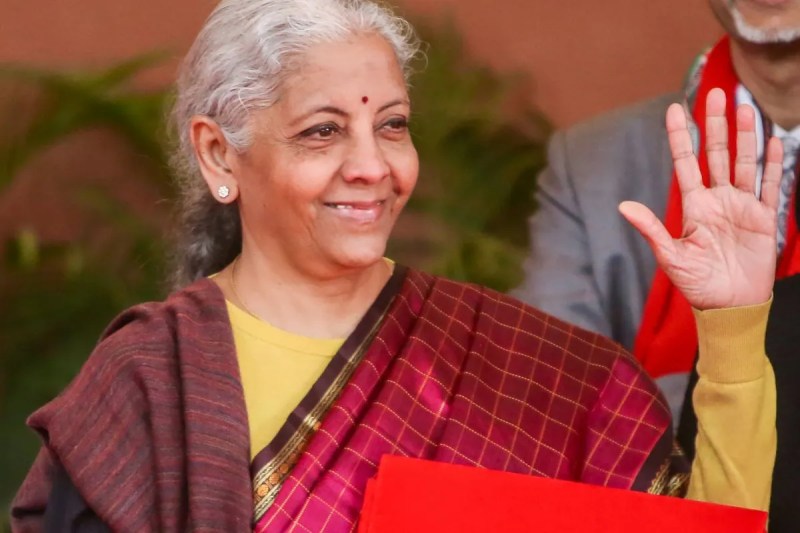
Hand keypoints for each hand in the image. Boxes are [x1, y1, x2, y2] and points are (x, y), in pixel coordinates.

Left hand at [619, 88, 782, 309]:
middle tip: (716, 92)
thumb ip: (651, 229)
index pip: (685, 162)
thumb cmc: (697, 284)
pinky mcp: (764, 218)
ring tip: (744, 106)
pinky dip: (773, 164)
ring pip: (744, 162)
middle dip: (715, 124)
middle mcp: (717, 200)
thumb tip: (622, 206)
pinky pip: (770, 185)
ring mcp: (742, 207)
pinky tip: (773, 141)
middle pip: (716, 153)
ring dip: (745, 135)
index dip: (680, 136)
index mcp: (693, 206)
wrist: (729, 306)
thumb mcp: (670, 257)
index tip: (675, 108)